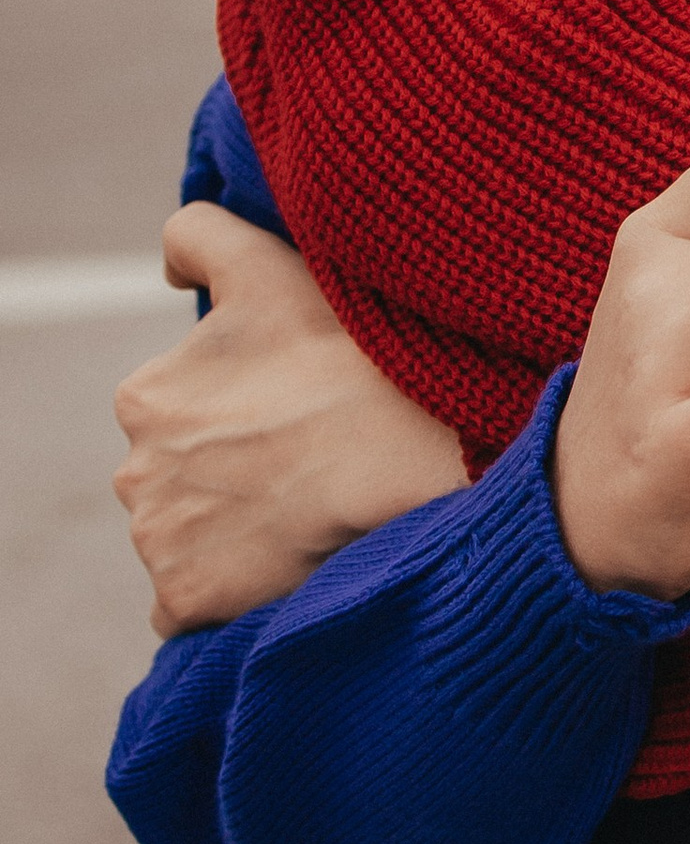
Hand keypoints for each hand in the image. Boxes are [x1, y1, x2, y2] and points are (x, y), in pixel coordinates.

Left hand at [114, 206, 469, 634]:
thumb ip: (198, 236)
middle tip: (304, 467)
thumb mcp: (267, 263)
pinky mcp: (189, 600)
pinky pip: (190, 607)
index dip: (237, 418)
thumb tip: (170, 267)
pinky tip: (280, 567)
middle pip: (177, 484)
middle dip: (226, 479)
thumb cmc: (344, 352)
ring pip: (184, 542)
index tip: (292, 417)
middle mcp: (133, 474)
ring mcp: (159, 542)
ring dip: (229, 536)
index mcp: (143, 398)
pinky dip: (224, 595)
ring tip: (304, 516)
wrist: (403, 446)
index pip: (174, 420)